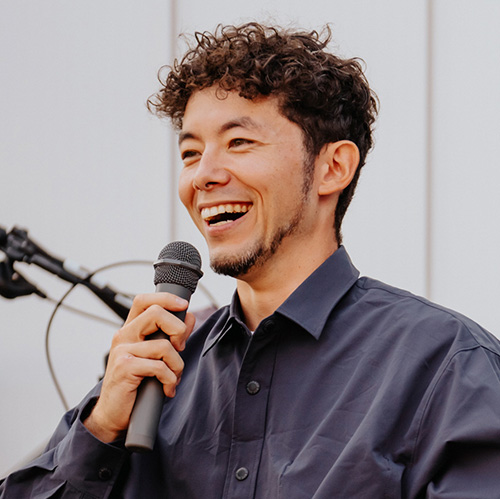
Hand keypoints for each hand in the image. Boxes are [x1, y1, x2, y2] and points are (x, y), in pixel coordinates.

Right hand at [84, 292, 195, 442]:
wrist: (113, 414)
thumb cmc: (136, 384)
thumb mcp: (154, 356)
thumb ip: (171, 336)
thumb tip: (189, 317)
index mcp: (131, 330)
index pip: (144, 300)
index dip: (165, 298)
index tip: (183, 306)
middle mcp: (124, 335)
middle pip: (157, 313)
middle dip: (179, 329)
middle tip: (180, 349)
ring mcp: (122, 351)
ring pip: (164, 345)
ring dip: (177, 365)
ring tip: (173, 378)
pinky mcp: (124, 368)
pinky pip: (159, 367)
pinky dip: (170, 380)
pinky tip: (167, 389)